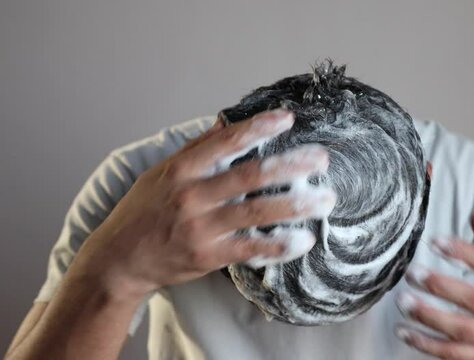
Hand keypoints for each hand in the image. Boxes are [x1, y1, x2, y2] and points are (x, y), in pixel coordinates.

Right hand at [71, 109, 335, 299]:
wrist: (117, 260)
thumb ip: (197, 149)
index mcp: (181, 170)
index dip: (258, 128)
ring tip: (326, 200)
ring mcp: (200, 228)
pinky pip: (251, 249)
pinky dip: (280, 245)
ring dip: (296, 206)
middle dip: (291, 165)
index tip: (286, 119)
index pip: (225, 141)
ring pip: (257, 213)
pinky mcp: (207, 257)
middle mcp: (192, 196)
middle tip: (321, 160)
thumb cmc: (142, 212)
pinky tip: (303, 240)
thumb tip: (227, 122)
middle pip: (251, 176)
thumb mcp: (161, 173)